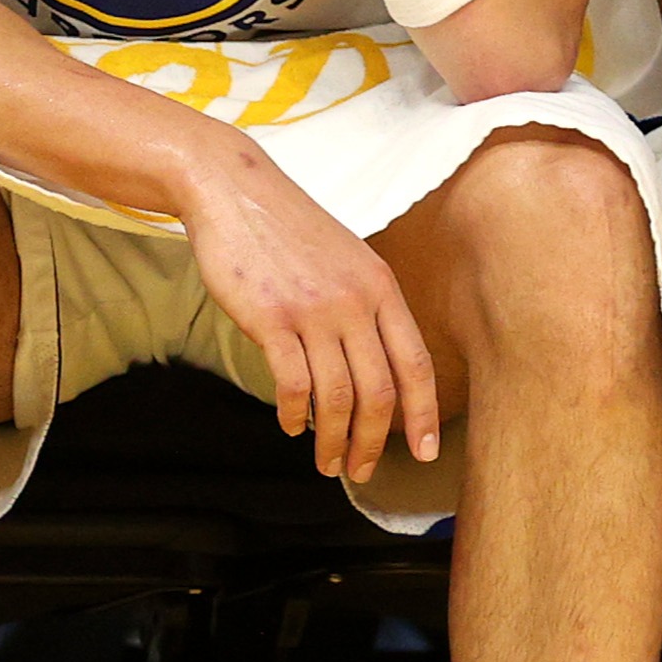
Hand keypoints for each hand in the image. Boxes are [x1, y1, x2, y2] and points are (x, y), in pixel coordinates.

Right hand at [178, 143, 442, 481]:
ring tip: (327, 462)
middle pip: (380, 392)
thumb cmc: (289, 231)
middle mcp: (355, 301)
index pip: (415, 364)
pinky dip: (296, 415)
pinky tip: (292, 425)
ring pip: (339, 397)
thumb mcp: (347, 259)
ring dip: (334, 440)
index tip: (426, 453)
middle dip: (375, 442)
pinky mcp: (272, 319)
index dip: (424, 415)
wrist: (235, 190)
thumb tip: (375, 368)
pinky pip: (293, 385)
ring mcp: (314, 310)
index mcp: (381, 287)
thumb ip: (366, 306)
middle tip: (362, 471)